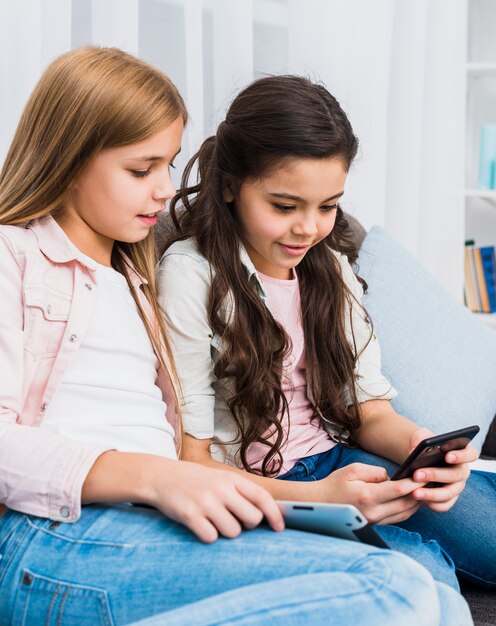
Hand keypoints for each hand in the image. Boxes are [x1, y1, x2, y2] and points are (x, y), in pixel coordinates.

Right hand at [149, 460, 284, 542]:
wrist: (161, 476)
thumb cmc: (195, 480)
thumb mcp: (219, 478)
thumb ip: (240, 492)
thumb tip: (266, 514)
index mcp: (231, 478)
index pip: (262, 497)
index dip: (275, 514)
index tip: (280, 528)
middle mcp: (221, 489)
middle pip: (252, 519)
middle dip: (247, 525)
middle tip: (235, 520)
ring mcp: (205, 502)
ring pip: (233, 531)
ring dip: (226, 532)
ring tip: (214, 521)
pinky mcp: (190, 515)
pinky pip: (211, 538)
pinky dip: (208, 536)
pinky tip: (201, 525)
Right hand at [315, 462, 423, 524]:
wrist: (321, 503)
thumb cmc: (336, 484)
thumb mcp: (353, 470)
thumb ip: (375, 473)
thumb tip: (391, 478)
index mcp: (367, 496)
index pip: (398, 489)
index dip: (413, 482)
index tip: (424, 474)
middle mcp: (373, 512)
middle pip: (405, 503)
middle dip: (420, 492)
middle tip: (431, 481)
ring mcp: (375, 521)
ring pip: (404, 513)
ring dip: (416, 502)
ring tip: (426, 490)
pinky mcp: (375, 524)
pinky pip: (398, 517)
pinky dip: (408, 508)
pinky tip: (412, 500)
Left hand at [408, 427, 478, 511]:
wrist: (419, 461)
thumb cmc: (424, 446)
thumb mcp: (420, 436)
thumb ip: (419, 438)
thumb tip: (414, 451)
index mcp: (461, 453)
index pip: (470, 454)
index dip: (461, 456)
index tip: (447, 456)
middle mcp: (462, 471)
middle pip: (455, 475)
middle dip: (435, 475)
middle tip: (417, 474)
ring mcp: (457, 487)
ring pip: (449, 493)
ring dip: (432, 494)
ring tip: (415, 492)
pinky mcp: (449, 499)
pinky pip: (444, 505)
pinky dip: (433, 504)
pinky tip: (420, 500)